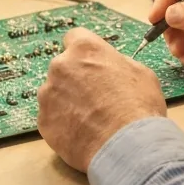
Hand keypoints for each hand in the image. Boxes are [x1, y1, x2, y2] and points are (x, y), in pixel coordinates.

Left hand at [38, 28, 166, 171]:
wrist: (127, 146)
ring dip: (67, 101)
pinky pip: (51, 117)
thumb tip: (110, 66)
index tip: (90, 63)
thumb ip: (117, 63)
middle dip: (75, 78)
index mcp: (85, 49)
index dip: (84, 52)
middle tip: (94, 97)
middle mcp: (60, 66)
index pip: (75, 37)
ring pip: (55, 93)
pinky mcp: (43, 120)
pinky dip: (63, 123)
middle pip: (63, 67)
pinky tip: (82, 133)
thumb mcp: (140, 73)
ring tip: (89, 120)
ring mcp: (48, 94)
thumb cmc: (138, 107)